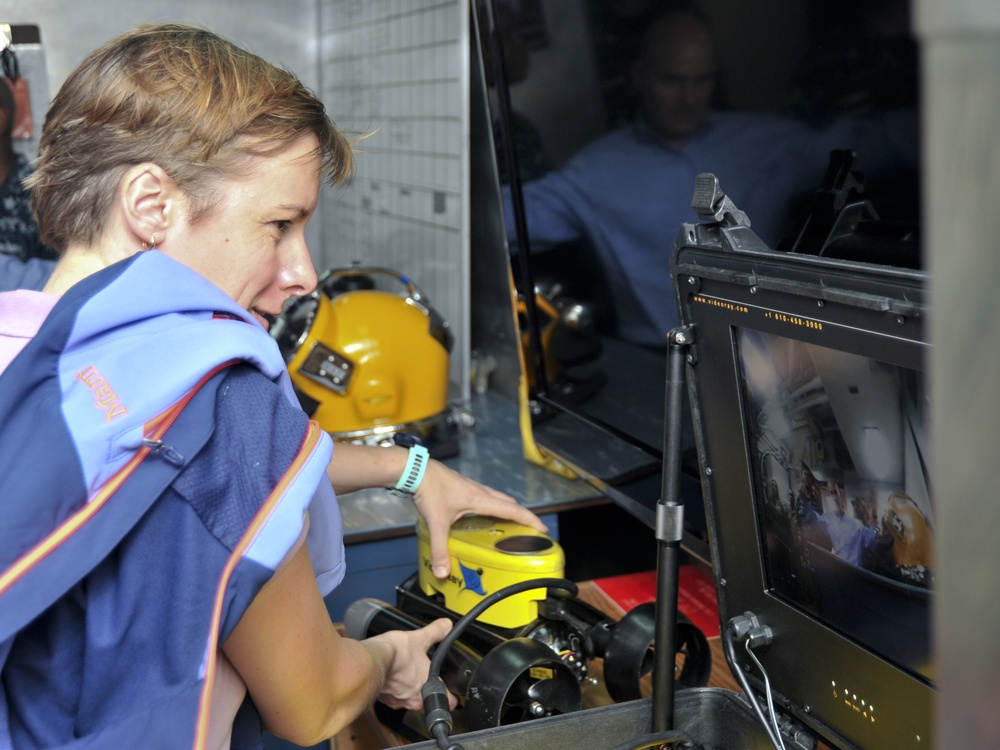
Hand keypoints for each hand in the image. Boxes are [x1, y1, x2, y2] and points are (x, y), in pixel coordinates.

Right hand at [370, 618, 456, 711]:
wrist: (371, 661)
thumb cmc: (397, 655)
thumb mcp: (420, 638)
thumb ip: (436, 632)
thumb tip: (446, 625)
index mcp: (428, 688)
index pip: (449, 702)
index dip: (452, 695)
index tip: (450, 687)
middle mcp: (414, 701)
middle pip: (428, 701)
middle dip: (428, 689)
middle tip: (425, 675)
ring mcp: (398, 702)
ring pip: (409, 700)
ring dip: (409, 689)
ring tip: (407, 672)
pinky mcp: (384, 699)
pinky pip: (393, 697)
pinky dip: (394, 688)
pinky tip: (393, 674)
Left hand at [413, 460, 547, 577]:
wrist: (415, 469)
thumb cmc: (429, 490)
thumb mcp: (436, 522)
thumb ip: (440, 549)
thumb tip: (443, 572)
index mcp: (480, 499)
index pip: (512, 510)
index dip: (529, 519)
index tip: (543, 529)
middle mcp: (480, 491)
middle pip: (508, 502)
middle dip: (521, 515)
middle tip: (528, 529)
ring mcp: (472, 487)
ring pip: (497, 498)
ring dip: (507, 509)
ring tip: (510, 524)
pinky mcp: (463, 486)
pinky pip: (485, 496)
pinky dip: (493, 505)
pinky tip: (483, 515)